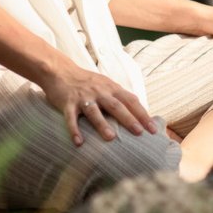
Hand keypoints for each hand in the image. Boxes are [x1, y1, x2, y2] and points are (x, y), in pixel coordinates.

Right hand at [37, 61, 157, 147]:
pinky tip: (78, 142)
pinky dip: (74, 130)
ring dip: (102, 124)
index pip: (130, 101)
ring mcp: (83, 97)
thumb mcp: (106, 85)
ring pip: (94, 112)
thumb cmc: (86, 82)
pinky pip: (71, 118)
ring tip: (111, 137)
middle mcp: (99, 92)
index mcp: (111, 88)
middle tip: (139, 132)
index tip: (153, 129)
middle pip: (116, 106)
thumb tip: (140, 114)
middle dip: (128, 119)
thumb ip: (120, 97)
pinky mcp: (67, 103)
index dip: (142, 115)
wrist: (60, 70)